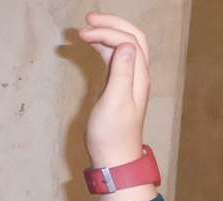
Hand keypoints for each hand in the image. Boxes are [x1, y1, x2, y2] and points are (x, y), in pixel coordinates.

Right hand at [77, 13, 151, 170]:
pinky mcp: (118, 88)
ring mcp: (129, 81)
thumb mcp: (115, 101)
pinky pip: (114, 59)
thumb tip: (125, 44)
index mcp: (139, 77)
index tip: (83, 35)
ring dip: (107, 34)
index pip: (129, 41)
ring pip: (123, 47)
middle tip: (88, 20)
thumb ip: (121, 71)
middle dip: (112, 24)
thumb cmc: (112, 135)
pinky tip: (90, 46)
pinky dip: (103, 48)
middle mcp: (137, 75)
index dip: (107, 32)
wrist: (114, 159)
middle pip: (131, 38)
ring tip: (85, 30)